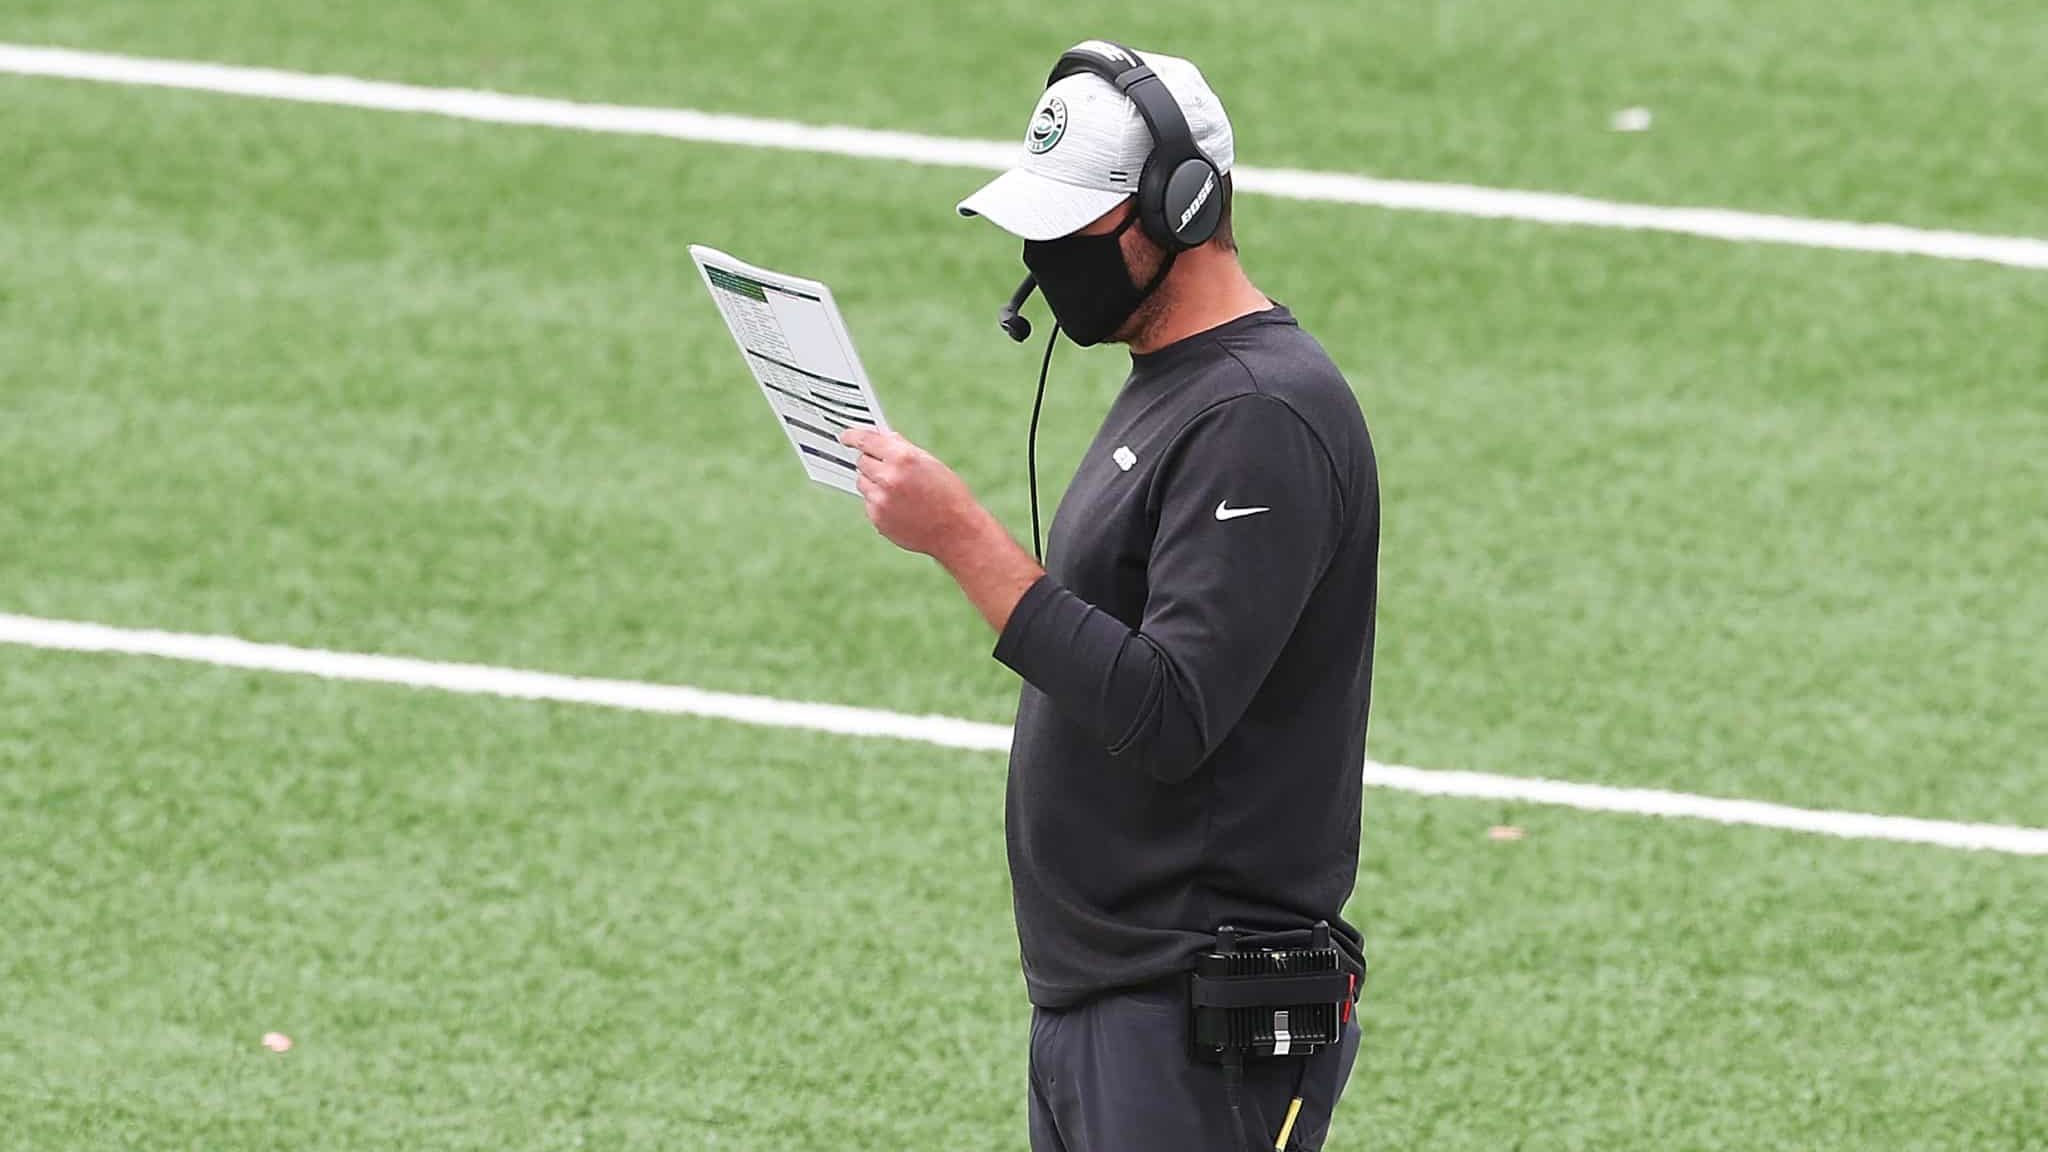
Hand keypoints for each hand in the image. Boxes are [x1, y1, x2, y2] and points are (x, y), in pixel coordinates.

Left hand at [840, 427, 990, 561]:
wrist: (955, 531)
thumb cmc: (948, 494)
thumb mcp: (929, 463)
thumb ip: (902, 448)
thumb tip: (882, 437)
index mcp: (902, 458)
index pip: (866, 440)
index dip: (853, 436)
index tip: (845, 436)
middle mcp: (888, 477)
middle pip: (862, 461)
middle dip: (871, 461)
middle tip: (887, 467)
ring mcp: (880, 500)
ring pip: (862, 482)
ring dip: (873, 481)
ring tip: (899, 490)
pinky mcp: (877, 518)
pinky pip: (868, 502)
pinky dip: (878, 501)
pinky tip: (901, 506)